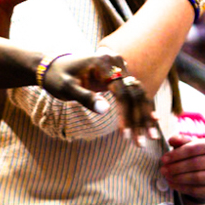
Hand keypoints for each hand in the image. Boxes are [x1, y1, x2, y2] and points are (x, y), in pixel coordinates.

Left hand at [40, 52, 156, 138]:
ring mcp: (119, 68)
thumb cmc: (57, 78)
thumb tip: (104, 110)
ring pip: (138, 94)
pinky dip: (142, 108)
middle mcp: (116, 62)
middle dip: (140, 119)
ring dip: (145, 116)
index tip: (126, 136)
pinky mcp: (119, 76)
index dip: (126, 115)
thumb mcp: (66, 88)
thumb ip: (85, 98)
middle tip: (144, 142)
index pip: (122, 92)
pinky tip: (153, 120)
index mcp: (104, 63)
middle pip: (134, 93)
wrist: (52, 67)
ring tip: (151, 137)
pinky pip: (134, 93)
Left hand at [160, 134, 204, 200]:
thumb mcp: (186, 146)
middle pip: (195, 164)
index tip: (163, 159)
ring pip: (196, 178)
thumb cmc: (192, 156)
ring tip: (166, 176)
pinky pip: (196, 190)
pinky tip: (171, 183)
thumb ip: (179, 141)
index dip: (176, 154)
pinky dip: (181, 187)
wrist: (204, 173)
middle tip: (163, 169)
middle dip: (176, 167)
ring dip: (178, 178)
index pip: (193, 149)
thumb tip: (172, 139)